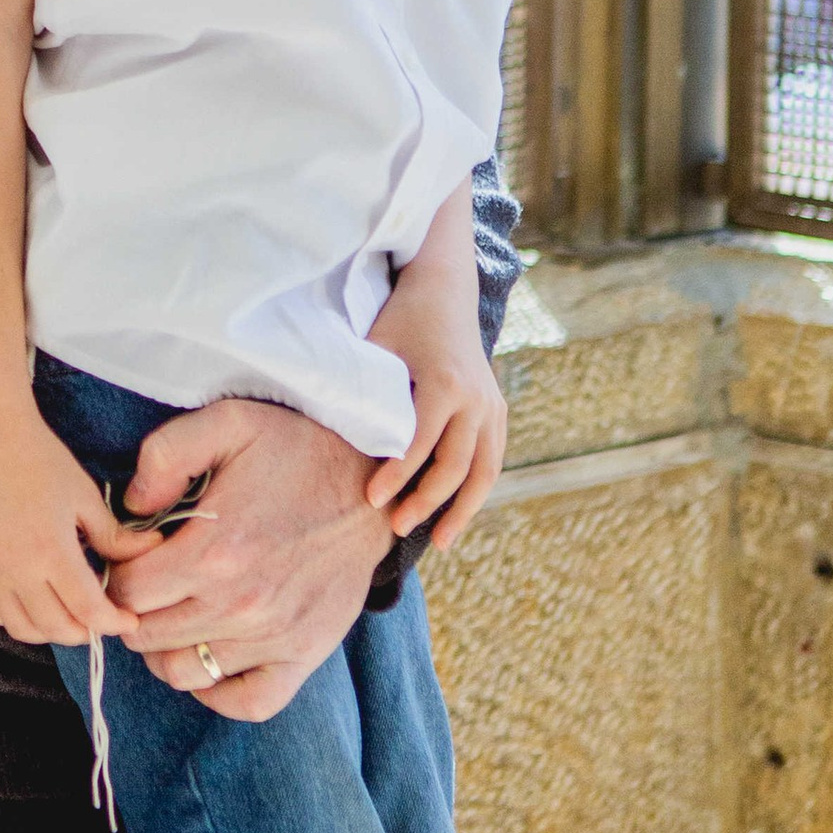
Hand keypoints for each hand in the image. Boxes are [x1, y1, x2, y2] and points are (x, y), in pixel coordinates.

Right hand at [0, 393, 142, 646]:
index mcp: (50, 550)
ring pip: (21, 628)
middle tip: (101, 617)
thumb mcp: (84, 496)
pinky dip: (13, 616)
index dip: (114, 623)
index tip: (128, 620)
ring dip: (50, 629)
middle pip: (56, 628)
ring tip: (68, 612)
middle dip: (86, 631)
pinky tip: (31, 599)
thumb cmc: (39, 457)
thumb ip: (115, 536)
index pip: (88, 611)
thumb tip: (152, 551)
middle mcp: (15, 568)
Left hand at [106, 398, 389, 720]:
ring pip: (184, 672)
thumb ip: (165, 456)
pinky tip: (207, 655)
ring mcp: (275, 637)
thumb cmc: (295, 449)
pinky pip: (248, 702)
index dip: (116, 574)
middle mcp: (242, 604)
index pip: (127, 593)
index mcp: (215, 552)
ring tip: (171, 616)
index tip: (130, 558)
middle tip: (145, 585)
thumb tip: (132, 506)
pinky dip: (217, 690)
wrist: (373, 483)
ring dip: (164, 648)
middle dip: (133, 611)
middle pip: (147, 636)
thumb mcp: (227, 423)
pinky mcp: (305, 654)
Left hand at [364, 267, 507, 554]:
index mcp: (445, 384)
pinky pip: (491, 460)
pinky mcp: (498, 410)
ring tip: (437, 541)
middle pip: (454, 466)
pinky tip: (456, 515)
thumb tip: (335, 437)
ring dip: (461, 510)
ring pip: (483, 471)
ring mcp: (492, 406)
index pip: (420, 444)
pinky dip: (476, 490)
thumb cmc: (401, 319)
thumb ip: (366, 390)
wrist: (445, 291)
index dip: (396, 476)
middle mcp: (476, 398)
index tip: (371, 499)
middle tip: (395, 526)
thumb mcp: (377, 347)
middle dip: (425, 501)